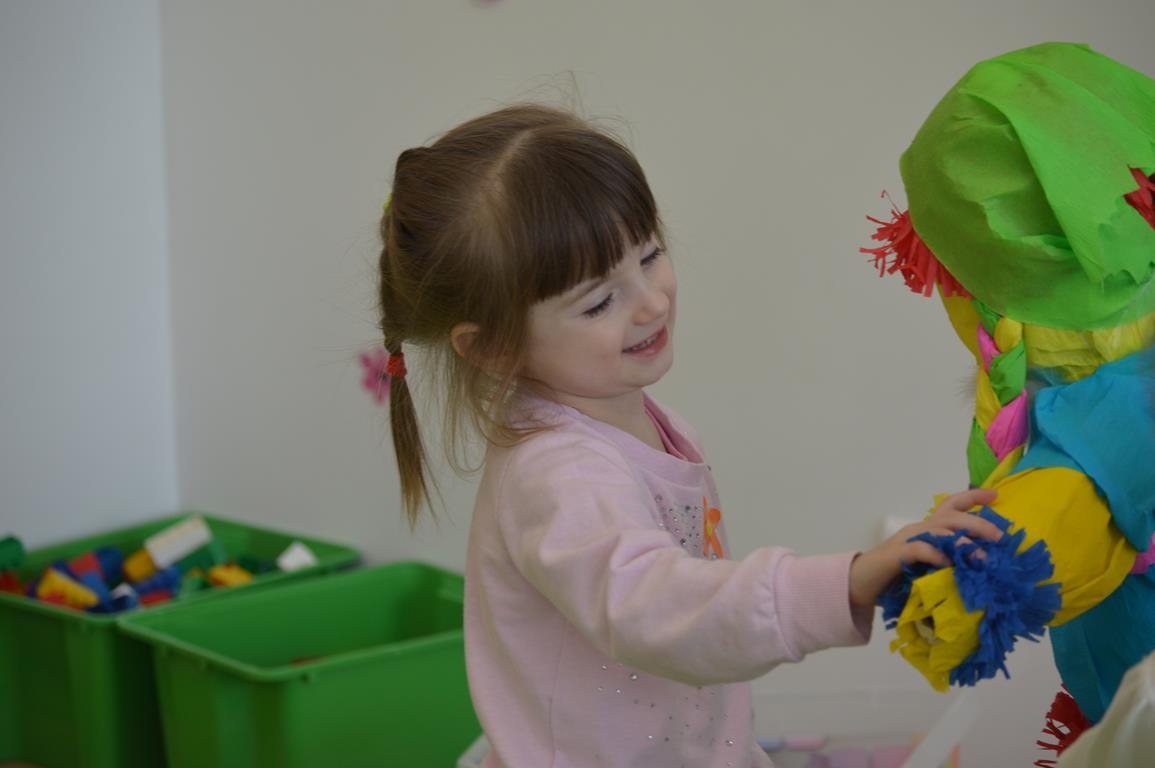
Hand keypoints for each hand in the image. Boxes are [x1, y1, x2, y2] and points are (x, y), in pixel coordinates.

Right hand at [849, 488, 1000, 607]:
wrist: (859, 583)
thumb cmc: (895, 577)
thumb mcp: (928, 568)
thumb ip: (948, 564)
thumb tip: (980, 569)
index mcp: (927, 530)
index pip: (951, 505)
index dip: (973, 498)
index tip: (995, 496)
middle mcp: (919, 529)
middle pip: (951, 515)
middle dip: (977, 523)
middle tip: (998, 537)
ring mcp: (907, 539)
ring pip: (938, 530)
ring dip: (962, 542)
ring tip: (981, 556)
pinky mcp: (897, 554)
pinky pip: (920, 549)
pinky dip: (935, 555)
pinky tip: (948, 564)